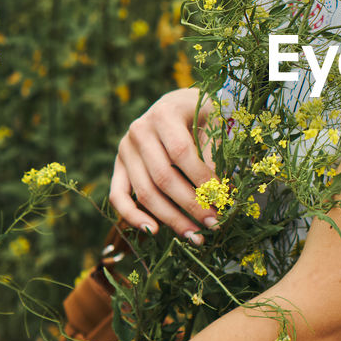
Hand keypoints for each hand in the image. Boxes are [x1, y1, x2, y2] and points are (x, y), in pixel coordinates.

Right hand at [110, 88, 218, 241]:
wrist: (179, 104)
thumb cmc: (202, 115)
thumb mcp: (215, 124)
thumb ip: (215, 155)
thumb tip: (220, 194)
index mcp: (164, 114)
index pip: (181, 153)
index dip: (201, 179)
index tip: (222, 199)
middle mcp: (139, 131)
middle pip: (163, 177)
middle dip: (191, 205)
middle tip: (214, 225)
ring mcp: (125, 149)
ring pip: (145, 192)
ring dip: (170, 219)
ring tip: (194, 236)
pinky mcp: (119, 166)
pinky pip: (118, 196)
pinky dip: (132, 216)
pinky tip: (153, 231)